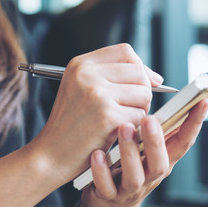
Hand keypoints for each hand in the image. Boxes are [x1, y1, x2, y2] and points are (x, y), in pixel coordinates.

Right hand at [32, 43, 163, 182]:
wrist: (51, 155)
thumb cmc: (70, 125)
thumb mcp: (80, 89)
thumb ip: (111, 76)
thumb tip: (156, 78)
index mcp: (80, 64)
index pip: (125, 51)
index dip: (140, 67)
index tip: (146, 82)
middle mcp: (86, 74)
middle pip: (139, 72)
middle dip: (142, 92)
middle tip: (127, 108)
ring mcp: (96, 94)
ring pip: (144, 93)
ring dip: (139, 110)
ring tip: (119, 120)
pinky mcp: (107, 116)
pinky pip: (140, 116)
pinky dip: (134, 127)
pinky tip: (116, 133)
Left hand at [80, 99, 207, 206]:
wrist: (109, 201)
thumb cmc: (128, 167)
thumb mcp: (146, 149)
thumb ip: (155, 129)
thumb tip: (160, 94)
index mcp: (161, 160)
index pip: (183, 142)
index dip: (194, 123)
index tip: (202, 101)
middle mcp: (149, 175)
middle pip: (160, 162)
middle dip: (156, 141)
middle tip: (149, 119)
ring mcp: (129, 187)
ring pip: (134, 175)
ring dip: (130, 152)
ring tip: (124, 128)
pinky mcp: (109, 195)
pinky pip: (106, 186)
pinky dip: (102, 171)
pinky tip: (97, 153)